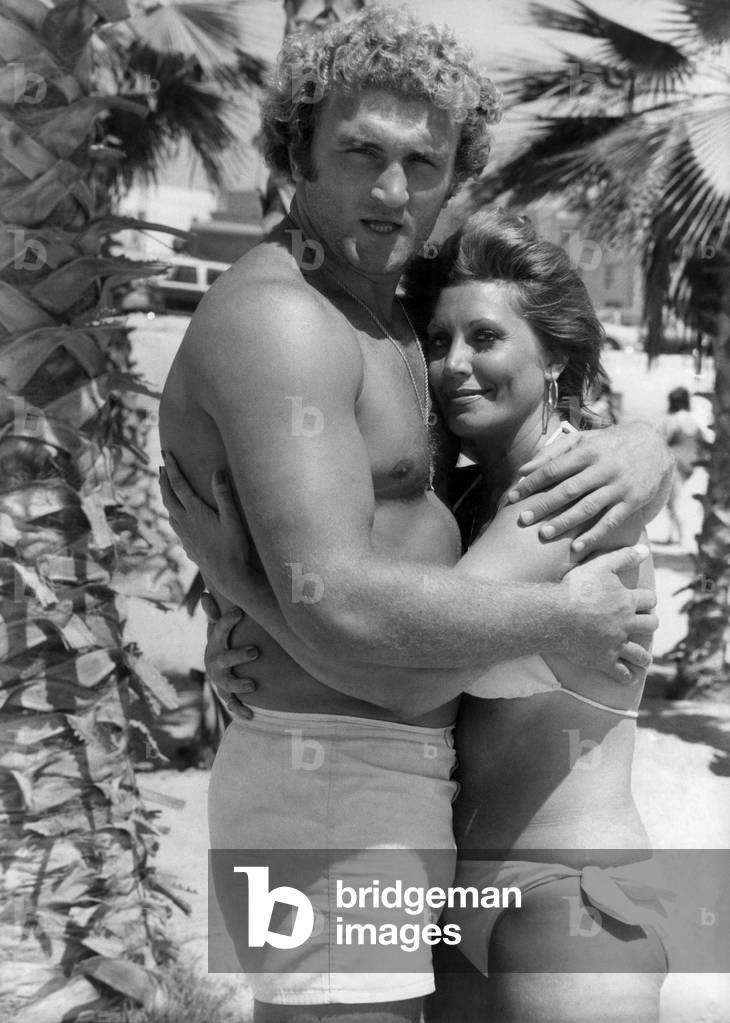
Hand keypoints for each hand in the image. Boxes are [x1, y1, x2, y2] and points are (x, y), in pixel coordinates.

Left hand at [159, 452, 250, 604]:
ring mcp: (184, 535)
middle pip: (168, 497)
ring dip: (166, 496)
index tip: (166, 454)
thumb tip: (218, 472)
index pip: (179, 484)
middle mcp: (184, 522)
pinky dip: (172, 513)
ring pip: (169, 511)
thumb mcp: (232, 519)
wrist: (227, 577)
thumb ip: (224, 495)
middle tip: (161, 466)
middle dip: (164, 480)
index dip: (172, 467)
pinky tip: (178, 517)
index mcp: (194, 512)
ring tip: (167, 487)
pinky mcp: (187, 546)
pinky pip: (174, 525)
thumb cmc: (233, 547)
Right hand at [201, 596, 258, 720]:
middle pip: (226, 658)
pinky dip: (240, 710)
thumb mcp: (216, 628)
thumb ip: (214, 613)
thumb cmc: (220, 642)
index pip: (220, 629)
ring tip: (252, 685)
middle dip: (239, 656)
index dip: (228, 620)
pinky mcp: (227, 693)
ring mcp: (221, 678)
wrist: (214, 668)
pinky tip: (250, 715)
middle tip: (255, 651)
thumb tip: (204, 594)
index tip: (240, 612)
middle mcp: (216, 661)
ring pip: (228, 683)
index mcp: (215, 643)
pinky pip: (232, 703)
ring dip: (239, 684)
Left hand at [507, 423, 672, 553]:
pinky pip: (611, 521)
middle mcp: (603, 468)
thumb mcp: (583, 440)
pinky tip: (577, 547)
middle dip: (543, 505)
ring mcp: (619, 486)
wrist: (654, 446)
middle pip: (568, 489)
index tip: (512, 497)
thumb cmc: (607, 444)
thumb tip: (524, 469)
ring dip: (565, 522)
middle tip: (522, 519)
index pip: (553, 469)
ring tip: (544, 534)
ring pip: (588, 507)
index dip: (531, 483)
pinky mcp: (632, 501)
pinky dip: (594, 535)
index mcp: (587, 451)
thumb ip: (553, 452)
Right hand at [560, 544, 657, 683]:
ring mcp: (616, 643)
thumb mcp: (599, 565)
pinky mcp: (604, 660)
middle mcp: (626, 623)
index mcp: (626, 600)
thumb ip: (623, 557)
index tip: (645, 601)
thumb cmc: (575, 589)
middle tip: (647, 625)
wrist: (556, 616)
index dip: (648, 599)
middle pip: (650, 625)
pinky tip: (629, 677)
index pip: (648, 599)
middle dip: (650, 624)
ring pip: (640, 653)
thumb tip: (645, 550)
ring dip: (644, 656)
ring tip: (644, 659)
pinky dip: (626, 676)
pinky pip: (620, 672)